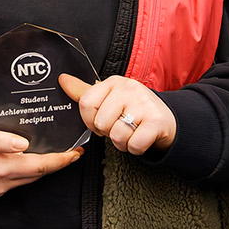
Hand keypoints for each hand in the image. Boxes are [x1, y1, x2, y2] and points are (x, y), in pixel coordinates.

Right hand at [0, 120, 82, 196]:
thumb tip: (23, 144)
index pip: (39, 166)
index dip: (60, 160)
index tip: (76, 152)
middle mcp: (0, 183)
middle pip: (37, 174)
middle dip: (57, 163)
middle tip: (74, 150)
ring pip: (28, 178)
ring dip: (45, 167)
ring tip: (59, 153)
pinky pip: (18, 179)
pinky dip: (30, 169)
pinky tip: (33, 157)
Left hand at [59, 73, 175, 155]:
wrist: (166, 119)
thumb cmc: (133, 109)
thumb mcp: (109, 97)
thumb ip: (85, 92)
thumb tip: (63, 79)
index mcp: (114, 82)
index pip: (86, 103)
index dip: (90, 120)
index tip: (101, 122)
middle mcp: (129, 89)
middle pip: (101, 122)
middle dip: (108, 133)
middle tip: (120, 127)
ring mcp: (144, 104)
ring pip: (117, 135)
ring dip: (122, 143)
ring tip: (130, 133)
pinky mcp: (156, 121)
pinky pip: (134, 145)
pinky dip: (135, 148)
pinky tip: (141, 138)